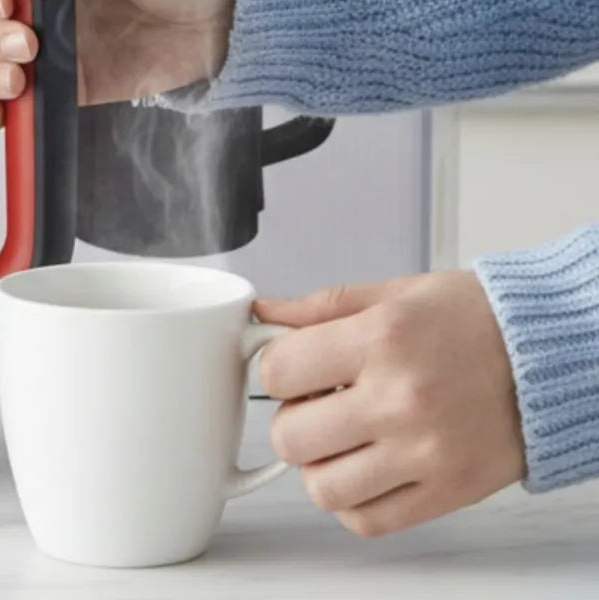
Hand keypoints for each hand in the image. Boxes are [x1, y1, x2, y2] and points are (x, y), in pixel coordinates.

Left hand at [256, 272, 524, 536]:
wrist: (549, 356)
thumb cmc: (472, 319)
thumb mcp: (393, 293)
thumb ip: (320, 306)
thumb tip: (262, 315)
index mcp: (381, 339)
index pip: (277, 371)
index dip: (274, 368)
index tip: (292, 367)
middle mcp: (400, 399)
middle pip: (290, 435)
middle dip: (290, 418)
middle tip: (313, 404)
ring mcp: (424, 452)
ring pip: (322, 487)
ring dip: (316, 465)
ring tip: (338, 439)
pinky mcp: (447, 492)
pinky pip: (368, 520)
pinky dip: (351, 501)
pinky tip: (364, 468)